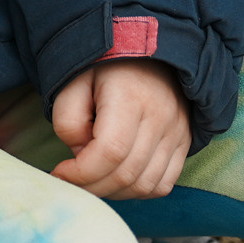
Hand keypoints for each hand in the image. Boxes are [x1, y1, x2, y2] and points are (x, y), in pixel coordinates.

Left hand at [48, 59, 189, 198]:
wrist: (146, 50)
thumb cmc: (104, 66)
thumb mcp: (73, 81)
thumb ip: (68, 120)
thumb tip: (81, 156)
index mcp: (130, 96)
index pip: (109, 152)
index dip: (81, 173)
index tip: (59, 173)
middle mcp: (160, 116)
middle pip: (126, 174)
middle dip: (91, 188)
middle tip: (71, 181)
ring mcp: (177, 131)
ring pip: (145, 185)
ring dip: (113, 192)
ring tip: (93, 178)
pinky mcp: (184, 142)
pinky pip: (163, 184)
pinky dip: (137, 191)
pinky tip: (117, 178)